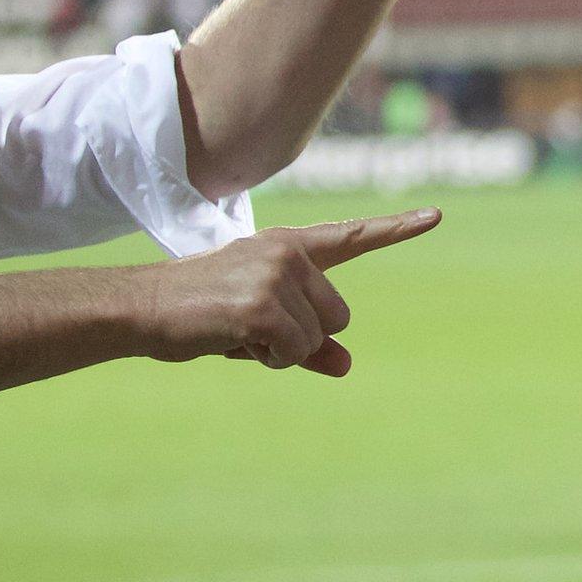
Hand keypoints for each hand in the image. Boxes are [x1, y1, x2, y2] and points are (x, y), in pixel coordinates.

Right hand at [140, 208, 440, 376]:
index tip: (436, 217)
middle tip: (251, 327)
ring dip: (282, 350)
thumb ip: (308, 341)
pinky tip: (235, 340)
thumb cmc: (203, 314)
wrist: (146, 308)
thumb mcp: (261, 325)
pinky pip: (294, 352)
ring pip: (317, 338)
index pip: (350, 237)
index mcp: (288, 246)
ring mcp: (276, 275)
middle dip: (303, 335)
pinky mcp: (263, 305)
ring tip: (237, 331)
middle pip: (338, 316)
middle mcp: (287, 252)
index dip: (396, 229)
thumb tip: (346, 364)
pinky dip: (269, 359)